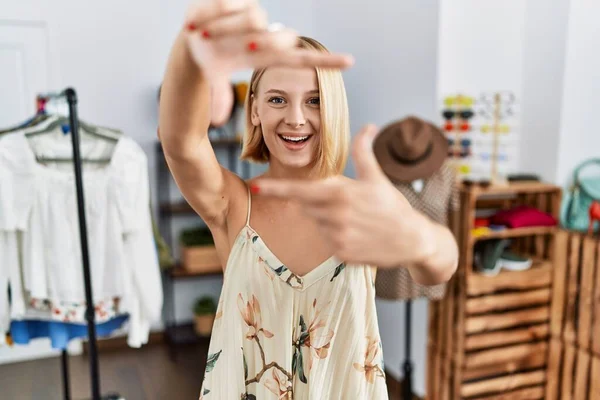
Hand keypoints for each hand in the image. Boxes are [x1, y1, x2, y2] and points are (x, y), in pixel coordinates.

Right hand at [184, 0, 353, 119]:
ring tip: (205, 34)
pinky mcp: (237, 0)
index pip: (302, 59)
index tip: (351, 62)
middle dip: (265, 42)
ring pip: (255, 18)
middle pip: (281, 37)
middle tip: (245, 45)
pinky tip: (199, 22)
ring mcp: (253, 15)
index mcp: (266, 55)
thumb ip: (218, 94)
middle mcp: (265, 34)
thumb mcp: (212, 78)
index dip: (326, 61)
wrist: (191, 35)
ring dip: (230, 28)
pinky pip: (230, 3)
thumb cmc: (208, 60)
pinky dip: (214, 13)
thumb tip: (218, 119)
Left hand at [251, 125, 437, 268]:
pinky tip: (358, 234)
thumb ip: (364, 152)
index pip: (299, 191)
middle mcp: (335, 216)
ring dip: (329, 220)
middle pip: (307, 207)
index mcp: (340, 194)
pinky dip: (337, 236)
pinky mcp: (341, 255)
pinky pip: (328, 241)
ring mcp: (337, 238)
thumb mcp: (377, 177)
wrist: (413, 239)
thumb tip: (368, 126)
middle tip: (348, 204)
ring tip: (356, 220)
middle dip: (320, 203)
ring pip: (317, 224)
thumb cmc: (394, 205)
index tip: (254, 187)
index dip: (275, 189)